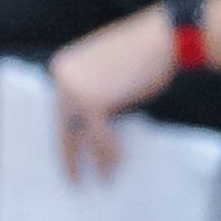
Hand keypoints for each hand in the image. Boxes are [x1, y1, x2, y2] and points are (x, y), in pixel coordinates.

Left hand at [49, 5, 173, 179]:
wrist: (161, 41)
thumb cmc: (142, 55)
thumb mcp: (108, 73)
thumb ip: (95, 91)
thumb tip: (94, 125)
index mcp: (63, 67)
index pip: (59, 108)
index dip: (64, 132)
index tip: (66, 152)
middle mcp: (61, 77)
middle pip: (62, 123)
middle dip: (68, 152)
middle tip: (71, 176)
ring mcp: (73, 89)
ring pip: (78, 133)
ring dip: (90, 159)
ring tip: (100, 179)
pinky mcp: (92, 101)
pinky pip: (98, 136)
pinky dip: (107, 154)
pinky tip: (113, 169)